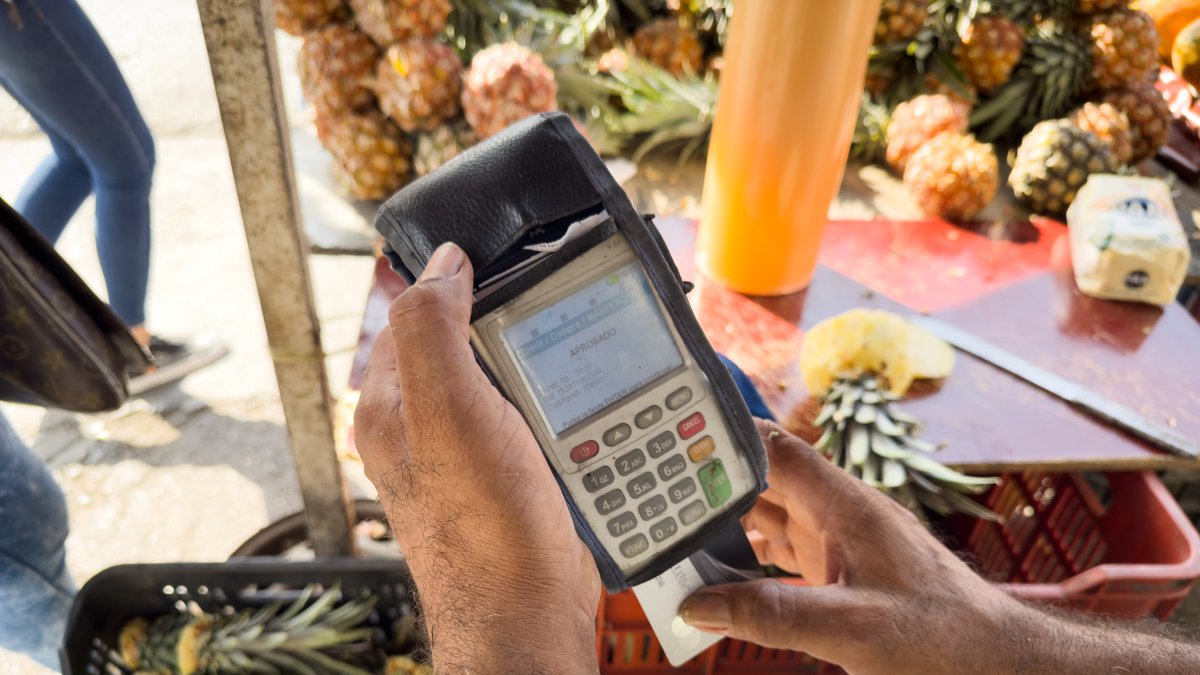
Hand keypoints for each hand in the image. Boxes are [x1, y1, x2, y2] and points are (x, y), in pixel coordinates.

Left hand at [355, 243, 599, 671]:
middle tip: (554, 308)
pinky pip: (530, 422)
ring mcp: (464, 456)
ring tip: (576, 352)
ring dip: (540, 366)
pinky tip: (584, 407)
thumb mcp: (450, 412)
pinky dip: (557, 408)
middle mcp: (421, 428)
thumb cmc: (483, 529)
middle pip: (464, 346)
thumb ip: (433, 331)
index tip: (508, 264)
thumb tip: (440, 264)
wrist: (524, 614)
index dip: (458, 282)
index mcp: (392, 405)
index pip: (415, 313)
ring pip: (502, 383)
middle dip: (508, 324)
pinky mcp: (504, 479)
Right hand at [680, 420, 1026, 674]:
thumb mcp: (852, 630)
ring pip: (768, 516)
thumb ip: (773, 614)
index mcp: (846, 505)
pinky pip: (780, 551)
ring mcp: (839, 541)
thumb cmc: (942, 640)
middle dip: (712, 483)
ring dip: (726, 523)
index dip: (726, 437)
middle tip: (655, 489)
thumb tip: (699, 604)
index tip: (676, 435)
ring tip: (672, 532)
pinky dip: (746, 558)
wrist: (994, 663)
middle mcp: (839, 513)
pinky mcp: (840, 570)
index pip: (777, 450)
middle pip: (763, 480)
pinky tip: (717, 574)